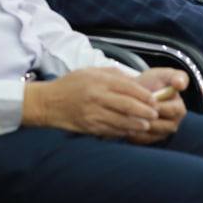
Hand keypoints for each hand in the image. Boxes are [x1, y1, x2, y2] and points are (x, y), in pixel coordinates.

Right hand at [22, 67, 160, 137]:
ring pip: (121, 121)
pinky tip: (131, 131)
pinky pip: (111, 131)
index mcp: (99, 81)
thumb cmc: (71, 84)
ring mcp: (93, 114)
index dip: (144, 95)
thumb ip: (113, 75)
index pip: (128, 88)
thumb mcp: (91, 71)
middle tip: (155, 113)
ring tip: (147, 125)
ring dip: (137, 124)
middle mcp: (97, 97)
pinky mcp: (89, 127)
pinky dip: (123, 131)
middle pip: (128, 106)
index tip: (154, 99)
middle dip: (145, 111)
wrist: (48, 102)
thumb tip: (134, 81)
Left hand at [126, 68, 188, 144]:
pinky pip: (140, 139)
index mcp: (179, 109)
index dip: (158, 105)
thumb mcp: (164, 75)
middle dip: (144, 115)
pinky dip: (131, 131)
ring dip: (137, 124)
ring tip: (126, 114)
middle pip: (158, 124)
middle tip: (131, 107)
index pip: (171, 110)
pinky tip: (124, 121)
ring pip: (148, 132)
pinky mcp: (150, 140)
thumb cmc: (152, 83)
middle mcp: (173, 124)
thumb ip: (176, 76)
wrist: (137, 93)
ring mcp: (162, 134)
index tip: (148, 98)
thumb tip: (180, 84)